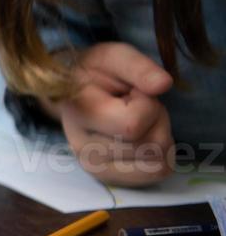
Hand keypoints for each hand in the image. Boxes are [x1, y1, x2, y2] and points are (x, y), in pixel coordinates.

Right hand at [45, 42, 174, 186]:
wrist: (70, 91)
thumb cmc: (95, 72)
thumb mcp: (114, 56)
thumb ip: (138, 66)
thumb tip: (164, 84)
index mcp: (77, 114)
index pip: (131, 126)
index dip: (146, 105)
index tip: (131, 92)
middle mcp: (81, 148)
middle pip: (149, 147)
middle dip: (157, 121)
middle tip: (138, 106)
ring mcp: (94, 167)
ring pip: (156, 163)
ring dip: (160, 138)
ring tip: (140, 121)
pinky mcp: (108, 179)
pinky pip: (155, 175)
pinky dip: (160, 156)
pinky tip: (142, 138)